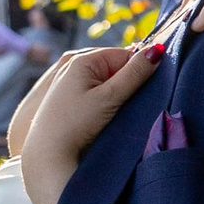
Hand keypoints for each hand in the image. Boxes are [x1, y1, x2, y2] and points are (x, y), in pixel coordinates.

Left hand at [14, 44, 160, 203]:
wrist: (46, 153)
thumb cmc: (76, 124)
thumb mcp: (109, 98)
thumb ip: (134, 73)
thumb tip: (158, 50)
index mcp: (83, 59)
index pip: (124, 55)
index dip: (137, 72)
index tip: (140, 93)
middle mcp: (72, 65)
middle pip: (114, 67)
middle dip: (125, 83)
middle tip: (124, 106)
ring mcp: (66, 81)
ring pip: (104, 81)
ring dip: (114, 95)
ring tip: (109, 114)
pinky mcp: (65, 97)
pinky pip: (92, 92)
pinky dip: (101, 101)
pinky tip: (98, 117)